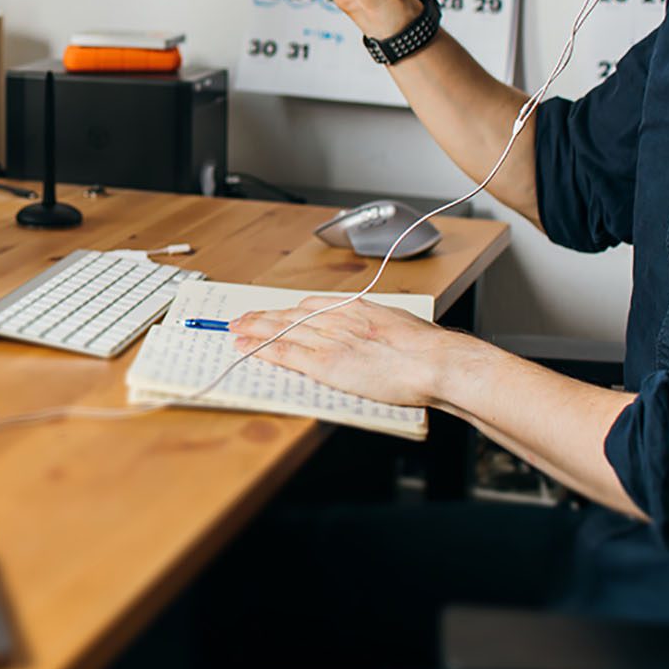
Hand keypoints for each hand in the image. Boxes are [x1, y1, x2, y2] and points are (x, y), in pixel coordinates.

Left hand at [228, 296, 466, 407]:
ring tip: (235, 329)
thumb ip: (378, 324)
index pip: (310, 305)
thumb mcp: (398, 323)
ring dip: (254, 329)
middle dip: (263, 317)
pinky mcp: (325, 363)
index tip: (276, 312)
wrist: (433, 361)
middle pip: (290, 314)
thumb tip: (377, 329)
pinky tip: (246, 347)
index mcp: (355, 307)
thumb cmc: (425, 348)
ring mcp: (328, 339)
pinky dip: (262, 349)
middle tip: (241, 318)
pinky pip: (285, 353)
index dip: (288, 310)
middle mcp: (336, 318)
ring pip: (281, 330)